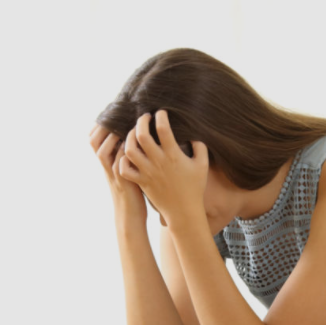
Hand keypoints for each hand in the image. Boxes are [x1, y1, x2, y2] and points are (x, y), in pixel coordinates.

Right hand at [90, 122, 145, 224]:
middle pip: (94, 141)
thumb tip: (134, 136)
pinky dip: (124, 152)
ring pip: (103, 152)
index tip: (110, 112)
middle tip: (116, 114)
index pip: (94, 139)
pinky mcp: (124, 182)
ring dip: (112, 137)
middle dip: (103, 127)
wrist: (131, 216)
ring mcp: (113, 174)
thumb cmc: (133, 192)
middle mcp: (106, 166)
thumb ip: (127, 155)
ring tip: (124, 124)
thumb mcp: (127, 170)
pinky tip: (133, 142)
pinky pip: (119, 164)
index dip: (99, 125)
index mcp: (106, 162)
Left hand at [117, 110, 208, 229]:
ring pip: (130, 150)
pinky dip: (122, 160)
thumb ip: (200, 147)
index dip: (161, 117)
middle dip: (141, 121)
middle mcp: (158, 162)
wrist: (184, 211)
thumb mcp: (203, 166)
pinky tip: (128, 156)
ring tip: (134, 134)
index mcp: (174, 156)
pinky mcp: (141, 182)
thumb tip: (192, 134)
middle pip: (141, 135)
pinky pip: (124, 169)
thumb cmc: (195, 188)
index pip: (163, 129)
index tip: (161, 113)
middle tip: (144, 118)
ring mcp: (147, 172)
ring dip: (129, 138)